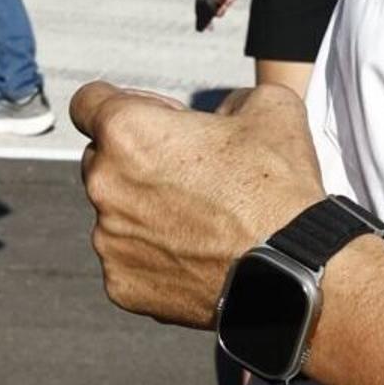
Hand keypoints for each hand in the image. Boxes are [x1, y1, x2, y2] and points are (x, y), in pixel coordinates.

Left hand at [71, 81, 325, 327]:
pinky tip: (196, 254)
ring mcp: (109, 240)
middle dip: (135, 161)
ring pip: (116, 214)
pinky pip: (129, 260)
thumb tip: (220, 117)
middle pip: (100, 160)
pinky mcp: (122, 284)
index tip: (150, 119)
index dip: (122, 103)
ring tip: (201, 220)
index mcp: (127, 132)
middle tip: (188, 173)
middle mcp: (105, 185)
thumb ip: (226, 100)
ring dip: (145, 211)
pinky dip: (154, 257)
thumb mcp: (268, 106)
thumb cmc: (278, 188)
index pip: (88, 102)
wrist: (295, 270)